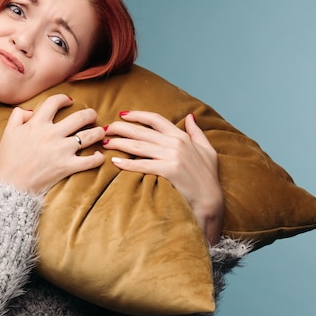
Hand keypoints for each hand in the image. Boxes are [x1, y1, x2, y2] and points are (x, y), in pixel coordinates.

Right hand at [0, 94, 105, 194]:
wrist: (9, 185)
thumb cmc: (7, 159)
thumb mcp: (8, 132)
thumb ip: (18, 116)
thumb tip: (31, 111)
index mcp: (37, 124)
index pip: (54, 102)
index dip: (63, 98)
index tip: (69, 101)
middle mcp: (52, 134)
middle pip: (80, 117)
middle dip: (90, 114)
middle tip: (92, 115)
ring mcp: (61, 151)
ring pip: (89, 136)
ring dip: (99, 132)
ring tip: (101, 132)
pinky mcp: (67, 167)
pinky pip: (90, 161)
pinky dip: (98, 158)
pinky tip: (99, 156)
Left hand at [103, 112, 223, 244]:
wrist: (211, 202)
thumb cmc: (208, 177)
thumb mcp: (207, 150)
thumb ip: (196, 132)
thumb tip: (190, 116)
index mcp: (182, 136)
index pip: (156, 119)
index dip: (137, 115)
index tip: (122, 114)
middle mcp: (176, 143)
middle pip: (142, 131)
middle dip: (120, 128)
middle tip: (105, 129)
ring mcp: (172, 157)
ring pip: (139, 146)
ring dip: (119, 143)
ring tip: (105, 143)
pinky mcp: (169, 171)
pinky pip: (142, 164)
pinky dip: (127, 163)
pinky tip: (115, 161)